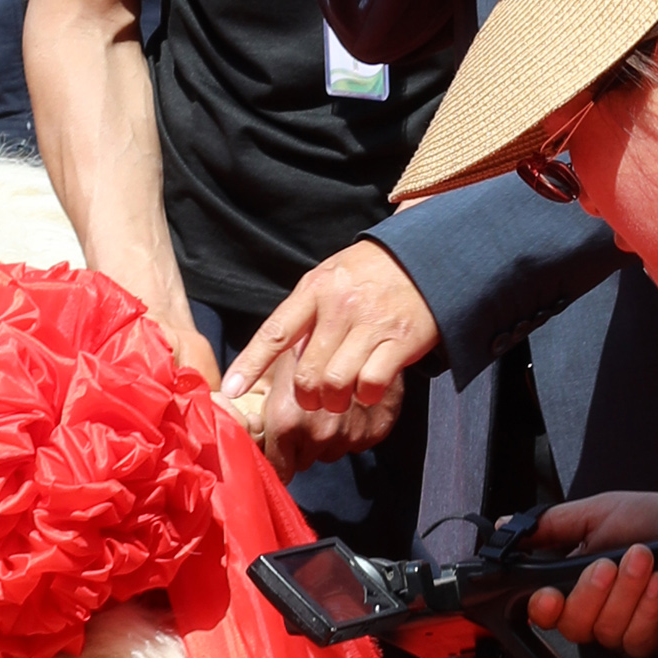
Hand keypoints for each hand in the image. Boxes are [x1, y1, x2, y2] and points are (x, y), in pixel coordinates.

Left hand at [219, 238, 442, 451]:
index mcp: (315, 289)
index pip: (275, 332)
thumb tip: (277, 359)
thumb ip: (304, 314)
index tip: (231, 391)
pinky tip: (369, 388)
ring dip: (335, 400)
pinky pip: (372, 383)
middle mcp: (340, 306)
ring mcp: (371, 323)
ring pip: (336, 383)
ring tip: (341, 397)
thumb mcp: (329, 279)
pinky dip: (367, 394)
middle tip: (315, 399)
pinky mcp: (401, 340)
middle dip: (307, 396)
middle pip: (306, 372)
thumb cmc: (369, 273)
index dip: (250, 365)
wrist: (426, 257)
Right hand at [505, 490, 657, 654]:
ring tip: (645, 562)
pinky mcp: (656, 643)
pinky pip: (637, 640)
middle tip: (611, 564)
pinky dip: (648, 608)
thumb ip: (552, 525)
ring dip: (626, 593)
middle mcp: (601, 609)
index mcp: (580, 580)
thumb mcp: (600, 512)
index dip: (543, 608)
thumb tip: (506, 526)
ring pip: (604, 632)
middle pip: (572, 625)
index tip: (549, 596)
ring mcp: (628, 629)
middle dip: (591, 592)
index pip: (547, 610)